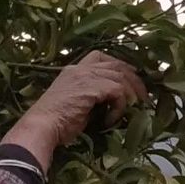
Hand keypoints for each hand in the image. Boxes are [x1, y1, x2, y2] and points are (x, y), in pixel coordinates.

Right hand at [1, 51, 145, 172]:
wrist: (41, 126)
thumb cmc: (53, 122)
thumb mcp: (73, 103)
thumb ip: (90, 97)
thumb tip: (110, 104)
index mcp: (73, 70)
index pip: (100, 57)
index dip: (118, 64)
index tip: (130, 76)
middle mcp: (80, 69)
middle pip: (116, 64)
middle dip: (133, 79)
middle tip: (143, 95)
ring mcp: (86, 76)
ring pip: (120, 76)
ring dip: (131, 94)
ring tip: (135, 108)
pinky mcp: (92, 88)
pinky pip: (117, 92)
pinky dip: (120, 106)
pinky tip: (111, 119)